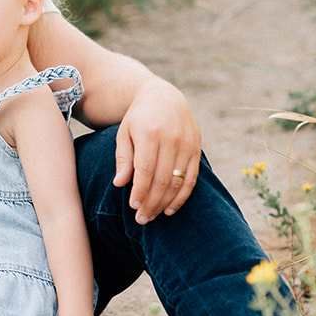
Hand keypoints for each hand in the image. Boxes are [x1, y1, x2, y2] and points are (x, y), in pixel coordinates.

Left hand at [113, 79, 201, 223]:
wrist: (164, 97)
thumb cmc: (138, 118)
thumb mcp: (124, 133)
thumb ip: (123, 158)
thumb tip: (119, 184)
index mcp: (150, 133)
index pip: (146, 169)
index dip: (140, 191)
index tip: (133, 207)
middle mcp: (171, 139)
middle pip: (162, 179)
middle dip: (152, 202)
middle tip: (142, 219)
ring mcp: (187, 144)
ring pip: (178, 182)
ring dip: (165, 203)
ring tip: (152, 216)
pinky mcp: (197, 149)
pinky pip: (192, 178)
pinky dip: (182, 197)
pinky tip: (170, 209)